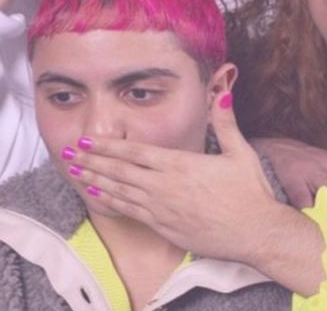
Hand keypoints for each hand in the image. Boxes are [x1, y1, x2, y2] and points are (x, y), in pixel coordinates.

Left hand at [64, 97, 287, 263]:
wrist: (257, 233)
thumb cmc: (250, 194)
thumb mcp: (240, 153)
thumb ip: (225, 122)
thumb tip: (222, 94)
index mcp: (181, 165)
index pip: (135, 152)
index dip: (108, 146)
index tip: (87, 140)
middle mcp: (166, 186)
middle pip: (121, 171)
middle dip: (92, 161)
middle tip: (69, 153)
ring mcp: (163, 209)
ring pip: (121, 192)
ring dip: (95, 180)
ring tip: (75, 172)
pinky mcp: (165, 228)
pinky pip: (131, 213)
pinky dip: (112, 203)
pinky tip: (98, 196)